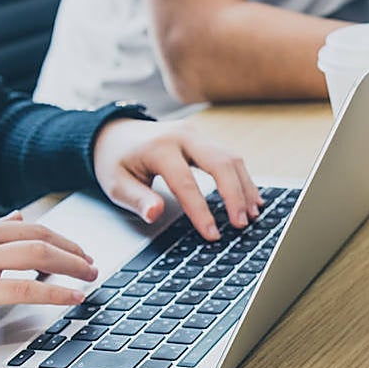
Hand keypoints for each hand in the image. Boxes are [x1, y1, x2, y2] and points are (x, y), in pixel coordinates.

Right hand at [0, 203, 97, 344]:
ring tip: (89, 275)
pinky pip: (25, 287)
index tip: (71, 250)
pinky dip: (56, 292)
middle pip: (38, 233)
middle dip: (72, 248)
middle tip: (90, 261)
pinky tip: (74, 297)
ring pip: (38, 253)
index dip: (54, 239)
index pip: (23, 224)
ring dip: (73, 264)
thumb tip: (16, 217)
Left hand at [92, 119, 261, 241]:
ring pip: (231, 158)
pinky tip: (250, 197)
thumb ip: (137, 199)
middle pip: (220, 163)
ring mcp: (196, 134)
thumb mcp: (115, 183)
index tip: (212, 234)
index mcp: (158, 147)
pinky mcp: (205, 139)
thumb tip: (155, 213)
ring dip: (245, 186)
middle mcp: (182, 136)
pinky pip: (230, 157)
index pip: (186, 182)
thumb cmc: (116, 160)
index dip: (201, 211)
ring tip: (252, 213)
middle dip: (235, 195)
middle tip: (242, 223)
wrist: (116, 133)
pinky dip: (242, 178)